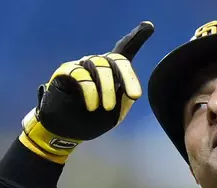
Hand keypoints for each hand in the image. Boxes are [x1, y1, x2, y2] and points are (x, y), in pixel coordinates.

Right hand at [19, 21, 154, 163]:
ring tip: (107, 107)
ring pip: (100, 66)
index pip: (125, 51)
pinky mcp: (66, 72)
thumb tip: (131, 89)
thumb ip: (125, 100)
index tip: (149, 26)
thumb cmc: (93, 121)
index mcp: (113, 73)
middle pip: (117, 59)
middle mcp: (98, 65)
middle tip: (134, 96)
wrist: (68, 132)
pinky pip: (81, 75)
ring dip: (107, 88)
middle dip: (128, 76)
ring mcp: (82, 66)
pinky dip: (90, 91)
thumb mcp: (116, 114)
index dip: (137, 37)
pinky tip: (92, 105)